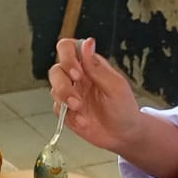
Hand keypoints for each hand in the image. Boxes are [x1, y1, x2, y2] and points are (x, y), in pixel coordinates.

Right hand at [46, 37, 142, 151]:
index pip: (68, 48)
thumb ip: (97, 66)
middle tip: (77, 96)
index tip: (77, 72)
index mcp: (89, 65)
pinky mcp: (66, 111)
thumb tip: (88, 42)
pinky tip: (83, 121)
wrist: (123, 135)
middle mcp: (76, 78)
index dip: (67, 57)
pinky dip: (69, 116)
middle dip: (63, 84)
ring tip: (80, 108)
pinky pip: (57, 109)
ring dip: (65, 99)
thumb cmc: (124, 108)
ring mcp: (70, 94)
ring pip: (54, 89)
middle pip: (56, 70)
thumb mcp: (115, 85)